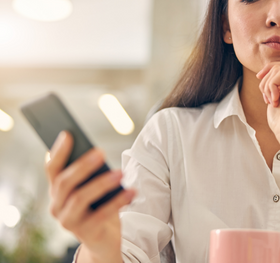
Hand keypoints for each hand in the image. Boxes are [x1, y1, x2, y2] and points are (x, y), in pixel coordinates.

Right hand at [45, 131, 135, 261]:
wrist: (103, 240)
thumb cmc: (98, 207)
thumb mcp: (92, 189)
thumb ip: (90, 174)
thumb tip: (97, 153)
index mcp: (57, 191)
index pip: (52, 169)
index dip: (58, 151)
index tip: (68, 134)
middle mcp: (57, 206)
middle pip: (64, 182)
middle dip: (82, 166)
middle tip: (101, 152)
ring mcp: (68, 221)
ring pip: (80, 198)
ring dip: (101, 184)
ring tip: (120, 173)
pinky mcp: (85, 233)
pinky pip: (101, 215)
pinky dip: (118, 201)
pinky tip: (132, 191)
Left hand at [256, 61, 279, 137]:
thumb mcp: (274, 99)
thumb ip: (273, 86)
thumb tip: (263, 74)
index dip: (268, 69)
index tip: (259, 78)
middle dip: (266, 76)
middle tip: (265, 95)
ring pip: (278, 69)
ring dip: (267, 85)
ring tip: (270, 101)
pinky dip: (271, 86)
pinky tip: (274, 100)